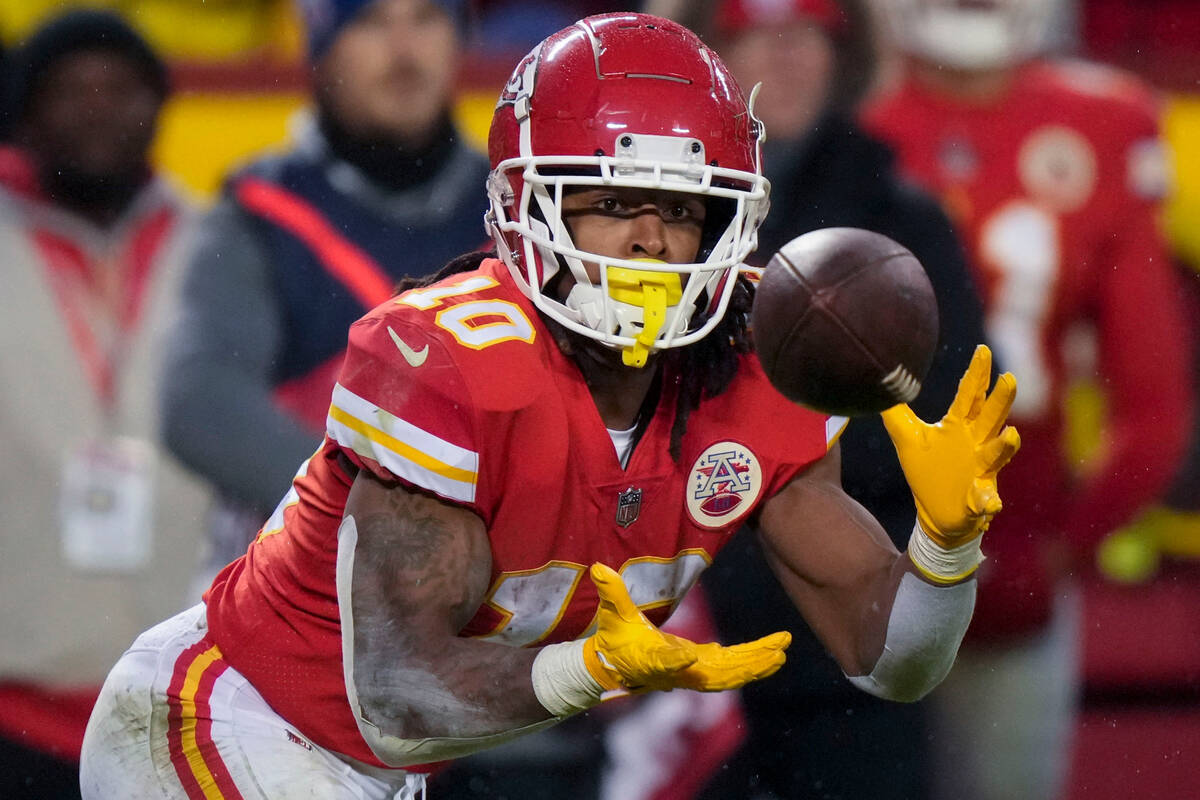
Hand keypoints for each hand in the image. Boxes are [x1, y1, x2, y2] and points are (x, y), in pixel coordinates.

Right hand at [584, 564, 789, 692]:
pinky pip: (732, 669)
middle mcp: (678, 672)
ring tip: (782, 651)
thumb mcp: (612, 615)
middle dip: (747, 663)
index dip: (675, 662)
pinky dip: (751, 662)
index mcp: (652, 658)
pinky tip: (772, 653)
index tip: (688, 657)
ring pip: (730, 674)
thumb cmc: (615, 640)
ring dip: (756, 663)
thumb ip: (611, 592)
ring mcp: (692, 673)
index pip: (664, 660)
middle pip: (716, 674)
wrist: (617, 668)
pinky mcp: (701, 669)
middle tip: (777, 651)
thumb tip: (600, 567)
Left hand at [881, 345, 1020, 546]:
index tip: (982, 350)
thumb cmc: (927, 471)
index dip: (976, 374)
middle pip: (991, 418)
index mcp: (959, 427)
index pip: (969, 396)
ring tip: (1011, 435)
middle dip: (1001, 400)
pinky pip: (987, 499)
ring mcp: (981, 471)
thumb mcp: (908, 439)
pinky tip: (990, 503)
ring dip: (1004, 446)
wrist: (935, 513)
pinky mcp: (979, 498)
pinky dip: (989, 501)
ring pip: (996, 455)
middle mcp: (976, 444)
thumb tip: (881, 385)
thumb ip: (896, 414)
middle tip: (1009, 378)